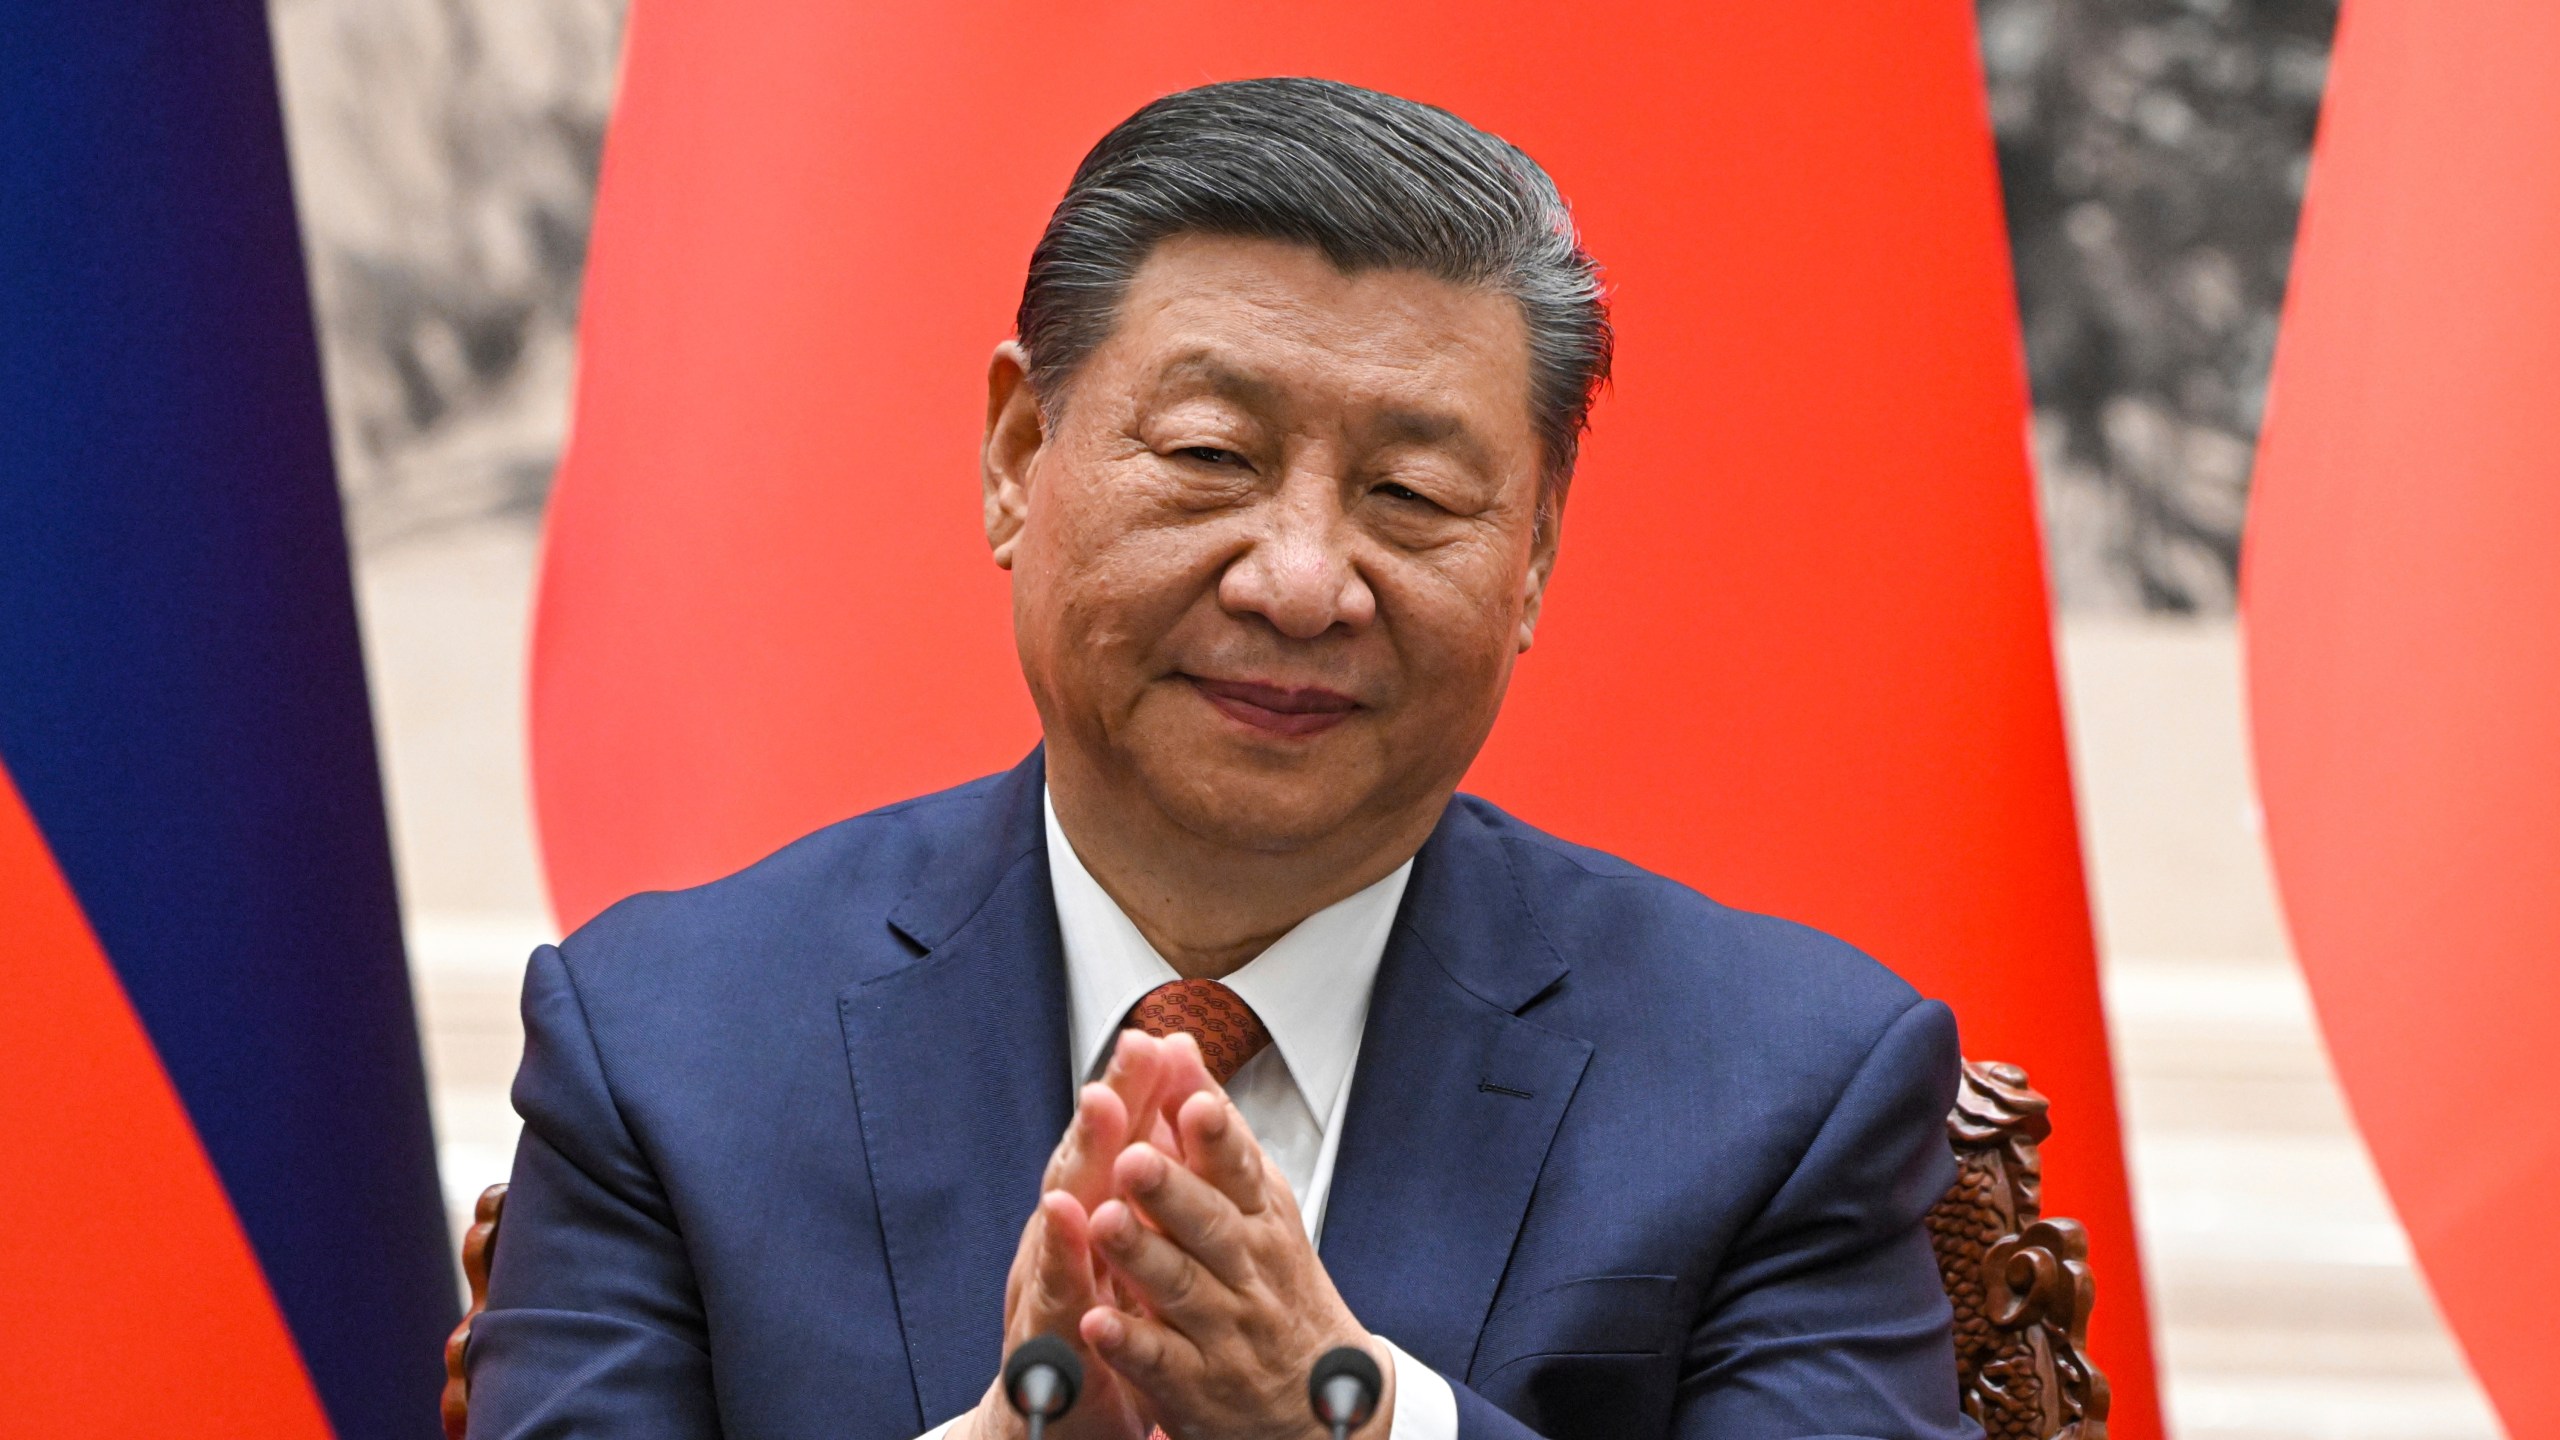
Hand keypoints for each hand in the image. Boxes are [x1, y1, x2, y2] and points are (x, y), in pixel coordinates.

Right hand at [961, 1033, 1218, 1439]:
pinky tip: (1062, 1223)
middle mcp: (1066, 1235)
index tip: (1156, 1042)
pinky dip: (1058, 1260)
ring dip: (1074, 1178)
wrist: (1054, 1406)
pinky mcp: (1046, 1333)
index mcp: (1095, 1207)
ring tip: (1091, 1136)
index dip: (1135, 1091)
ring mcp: (1051, 1281)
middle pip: (1083, 1167)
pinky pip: (1055, 1294)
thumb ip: (1141, 1161)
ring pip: (1061, 1222)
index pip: (1119, 1139)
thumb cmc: (1091, 1310)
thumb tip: (1172, 1087)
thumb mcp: (1124, 1232)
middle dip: (1098, 1123)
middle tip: (1110, 1079)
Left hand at [1081, 1087, 1393, 1439]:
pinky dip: (1129, 1342)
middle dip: (1171, 1190)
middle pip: (1208, 1224)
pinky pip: (1160, 1361)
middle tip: (1133, 1158)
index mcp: (1258, 1217)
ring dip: (1141, 1255)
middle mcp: (1245, 1268)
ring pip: (1180, 1287)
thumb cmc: (1274, 1283)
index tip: (1193, 1102)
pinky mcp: (1195, 1384)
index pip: (1239, 1168)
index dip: (1217, 1137)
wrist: (1317, 1400)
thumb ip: (1209, 1128)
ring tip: (1103, 1222)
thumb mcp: (1256, 1201)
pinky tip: (1096, 1321)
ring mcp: (1222, 1328)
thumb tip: (1175, 1045)